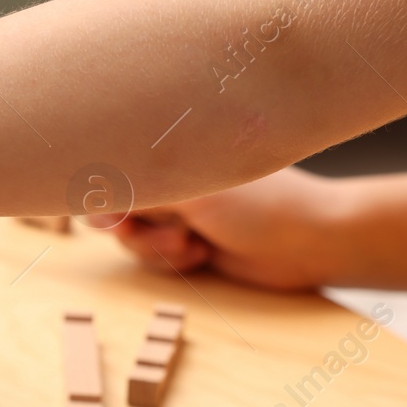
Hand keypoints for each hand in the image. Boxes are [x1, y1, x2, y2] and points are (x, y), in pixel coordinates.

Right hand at [109, 167, 344, 290]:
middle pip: (116, 204)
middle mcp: (174, 175)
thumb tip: (94, 198)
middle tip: (161, 231)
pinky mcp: (189, 242)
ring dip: (156, 248)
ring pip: (132, 237)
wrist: (311, 242)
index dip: (105, 190)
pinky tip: (203, 255)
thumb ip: (141, 191)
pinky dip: (172, 261)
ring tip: (193, 245)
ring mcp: (180, 210)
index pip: (117, 163)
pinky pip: (154, 257)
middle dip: (133, 226)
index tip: (110, 210)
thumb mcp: (193, 192)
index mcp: (177, 146)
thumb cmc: (262, 205)